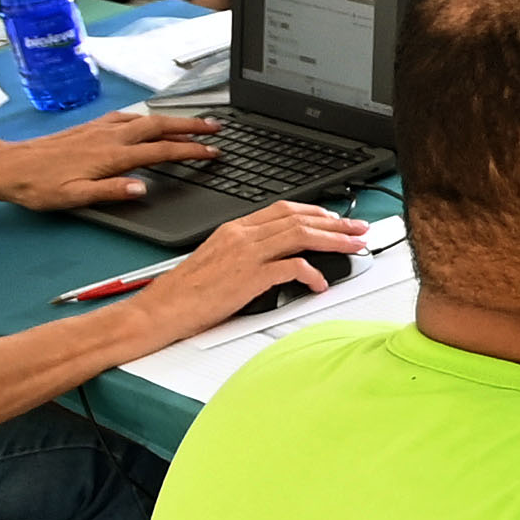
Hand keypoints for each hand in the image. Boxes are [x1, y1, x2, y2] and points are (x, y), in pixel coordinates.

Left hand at [0, 106, 216, 206]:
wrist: (8, 166)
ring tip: (191, 123)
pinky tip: (146, 120)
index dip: (190, 151)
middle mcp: (108, 137)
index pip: (161, 151)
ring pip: (144, 119)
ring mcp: (99, 129)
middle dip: (191, 126)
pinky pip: (126, 117)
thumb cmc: (38, 186)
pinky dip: (146, 117)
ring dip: (171, 120)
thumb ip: (111, 191)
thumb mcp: (74, 197)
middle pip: (159, 126)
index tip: (213, 152)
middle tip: (216, 128)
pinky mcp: (88, 127)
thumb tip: (143, 187)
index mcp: (111, 156)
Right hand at [124, 201, 367, 340]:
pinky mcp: (249, 277)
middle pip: (299, 219)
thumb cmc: (185, 292)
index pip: (283, 210)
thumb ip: (245, 252)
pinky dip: (312, 273)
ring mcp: (246, 255)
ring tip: (354, 247)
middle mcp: (242, 236)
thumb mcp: (216, 260)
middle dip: (335, 223)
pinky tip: (321, 283)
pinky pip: (292, 268)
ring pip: (301, 237)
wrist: (161, 309)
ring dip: (334, 241)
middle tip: (358, 229)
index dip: (315, 212)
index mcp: (234, 229)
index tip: (335, 218)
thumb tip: (276, 257)